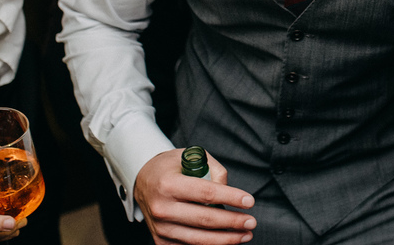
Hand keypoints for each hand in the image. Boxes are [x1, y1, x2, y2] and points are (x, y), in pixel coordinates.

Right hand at [134, 148, 256, 244]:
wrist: (142, 181)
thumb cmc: (170, 167)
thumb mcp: (190, 156)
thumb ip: (213, 171)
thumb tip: (230, 193)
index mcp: (168, 184)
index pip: (206, 193)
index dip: (231, 198)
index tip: (250, 201)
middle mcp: (162, 208)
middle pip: (205, 219)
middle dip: (233, 222)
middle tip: (251, 222)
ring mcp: (160, 227)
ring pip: (199, 239)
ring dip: (226, 239)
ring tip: (245, 235)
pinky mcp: (160, 240)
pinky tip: (225, 240)